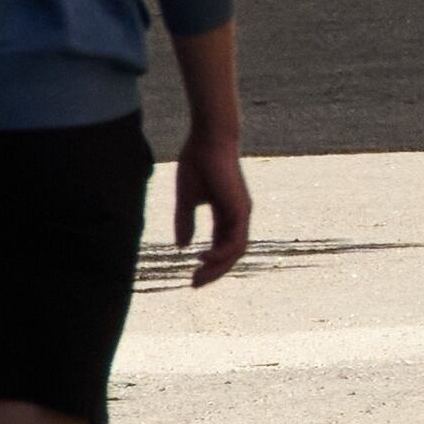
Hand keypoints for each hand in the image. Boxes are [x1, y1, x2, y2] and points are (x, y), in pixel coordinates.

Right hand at [173, 127, 252, 285]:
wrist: (208, 139)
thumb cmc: (198, 163)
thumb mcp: (186, 199)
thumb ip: (185, 222)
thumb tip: (182, 246)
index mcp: (227, 213)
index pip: (223, 246)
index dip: (210, 263)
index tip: (192, 275)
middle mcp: (238, 216)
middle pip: (231, 254)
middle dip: (213, 272)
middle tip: (194, 284)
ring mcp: (241, 213)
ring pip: (236, 251)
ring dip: (218, 268)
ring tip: (198, 276)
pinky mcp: (240, 209)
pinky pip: (236, 240)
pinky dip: (222, 254)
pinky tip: (204, 258)